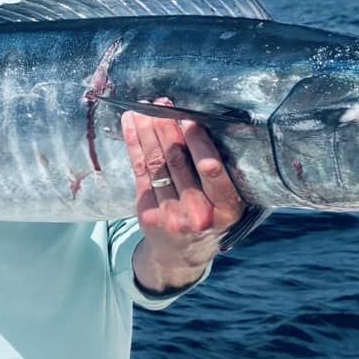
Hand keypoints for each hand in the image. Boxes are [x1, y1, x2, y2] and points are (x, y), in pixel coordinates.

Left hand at [122, 101, 245, 293]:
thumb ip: (217, 171)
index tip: (190, 120)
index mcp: (226, 209)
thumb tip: (199, 120)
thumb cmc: (212, 214)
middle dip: (169, 130)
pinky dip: (134, 144)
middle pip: (178, 163)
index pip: (212, 173)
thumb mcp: (225, 200)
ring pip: (156, 163)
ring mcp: (171, 215)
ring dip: (148, 132)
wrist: (185, 252)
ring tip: (144, 108)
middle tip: (163, 106)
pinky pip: (140, 171)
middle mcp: (198, 214)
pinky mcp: (149, 212)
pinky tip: (131, 123)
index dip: (199, 145)